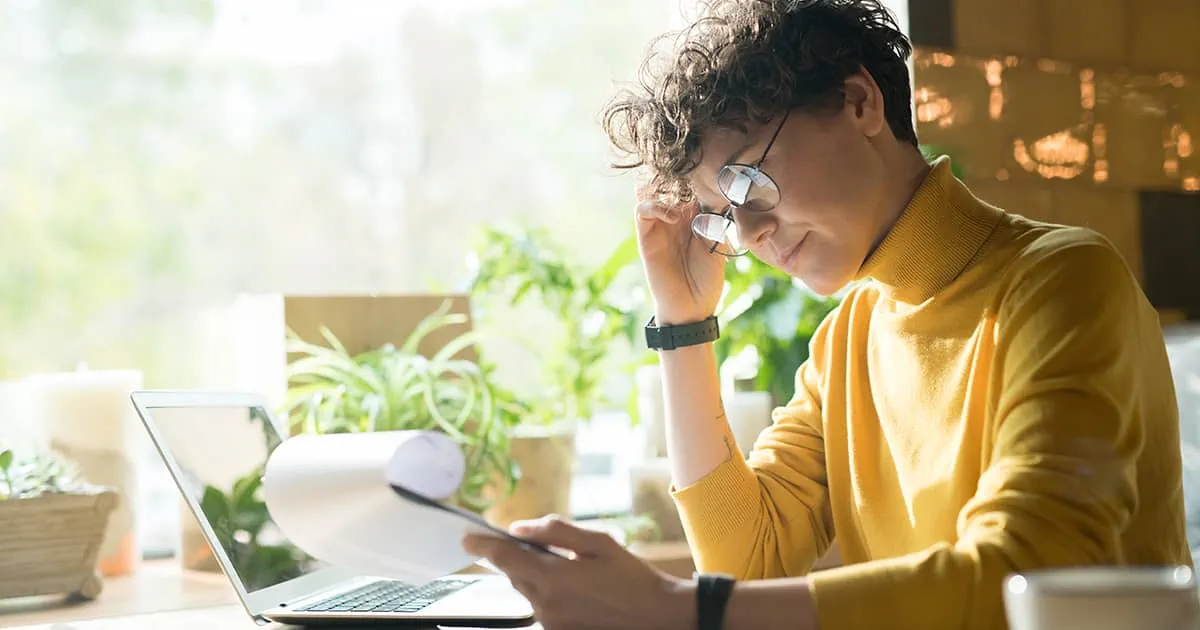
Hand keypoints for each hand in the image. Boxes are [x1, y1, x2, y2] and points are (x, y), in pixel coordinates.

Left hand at [462, 514, 694, 629]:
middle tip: (530, 542)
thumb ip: (555, 531)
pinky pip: (541, 606)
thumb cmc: (631, 576)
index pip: (504, 558)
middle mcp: (545, 604)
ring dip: (533, 575)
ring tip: (564, 565)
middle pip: (514, 575)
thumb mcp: (597, 542)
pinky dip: (546, 592)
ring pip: (528, 591)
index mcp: (553, 578)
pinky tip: (573, 586)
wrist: (657, 616)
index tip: (467, 537)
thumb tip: (518, 528)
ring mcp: (551, 622)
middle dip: (515, 557)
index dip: (483, 545)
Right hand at [635, 182, 725, 324]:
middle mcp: (675, 217)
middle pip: (668, 183)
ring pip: (651, 191)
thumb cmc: (708, 279)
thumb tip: (712, 197)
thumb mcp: (717, 245)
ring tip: (681, 199)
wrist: (692, 308)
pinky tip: (674, 217)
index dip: (696, 176)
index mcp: (695, 216)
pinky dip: (656, 206)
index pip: (690, 186)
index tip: (709, 171)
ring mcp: (659, 226)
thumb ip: (712, 221)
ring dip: (664, 189)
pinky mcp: (646, 237)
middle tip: (690, 177)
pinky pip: (642, 211)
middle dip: (677, 176)